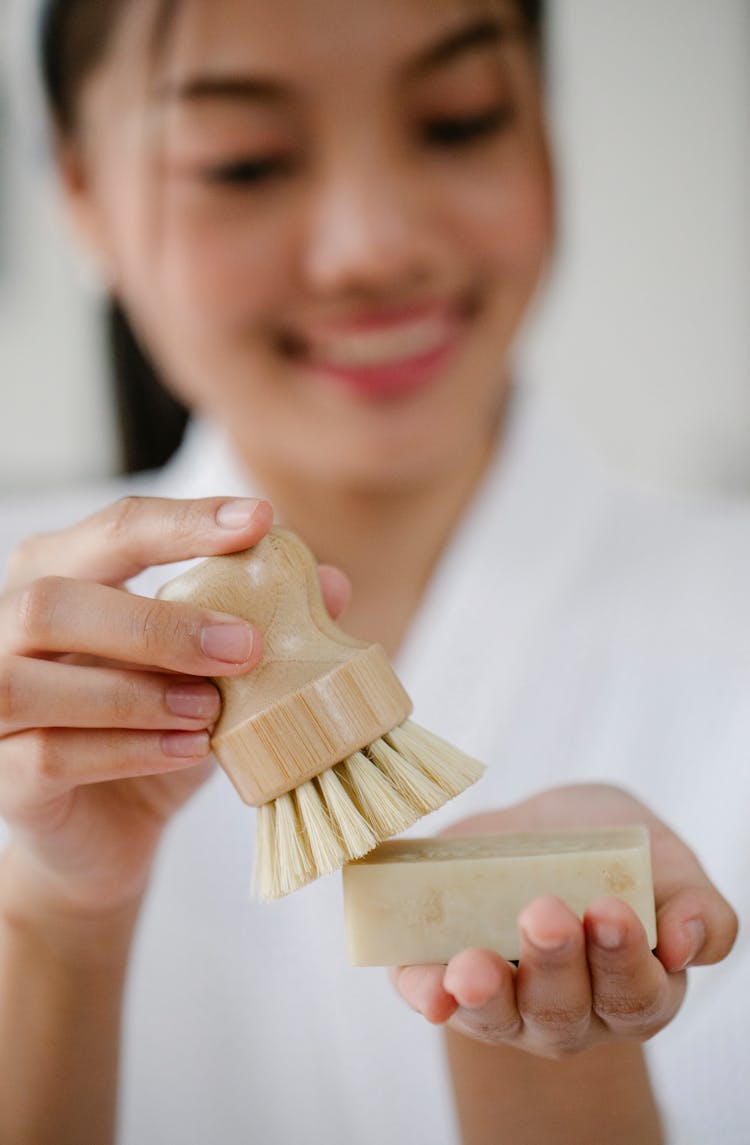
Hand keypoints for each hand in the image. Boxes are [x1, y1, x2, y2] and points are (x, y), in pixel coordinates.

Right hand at [0, 496, 348, 920]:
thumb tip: (331, 583)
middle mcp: (7, 627)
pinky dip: (126, 750)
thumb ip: (261, 624)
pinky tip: (188, 750)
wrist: (103, 836)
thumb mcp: (212, 673)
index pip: (116, 528)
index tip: (260, 521)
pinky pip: (48, 755)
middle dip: (158, 622)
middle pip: (54, 599)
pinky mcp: (1, 775)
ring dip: (134, 692)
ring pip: (32, 679)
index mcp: (59, 575)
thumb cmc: (152, 729)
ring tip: (211, 710)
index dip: (185, 522)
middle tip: (245, 647)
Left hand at [391, 783, 737, 1057]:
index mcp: (631, 990)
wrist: (535, 829)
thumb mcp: (662, 859)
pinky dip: (427, 994)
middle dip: (554, 965)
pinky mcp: (446, 981)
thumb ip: (693, 904)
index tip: (609, 909)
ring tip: (472, 967)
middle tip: (545, 913)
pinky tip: (428, 987)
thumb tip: (684, 946)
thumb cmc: (608, 851)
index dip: (623, 960)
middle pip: (563, 1013)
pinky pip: (433, 997)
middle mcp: (569, 1013)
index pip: (635, 996)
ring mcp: (506, 1005)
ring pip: (497, 1017)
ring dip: (485, 993)